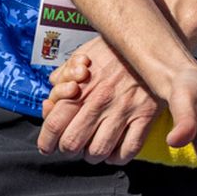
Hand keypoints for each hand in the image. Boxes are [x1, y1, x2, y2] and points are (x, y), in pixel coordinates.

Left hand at [37, 38, 159, 164]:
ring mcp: (124, 109)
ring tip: (95, 148)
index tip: (49, 146)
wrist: (150, 39)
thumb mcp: (81, 56)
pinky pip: (129, 149)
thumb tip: (49, 105)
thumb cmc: (114, 49)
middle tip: (74, 146)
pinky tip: (116, 149)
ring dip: (93, 155)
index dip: (46, 142)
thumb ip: (61, 80)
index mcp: (81, 88)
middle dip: (69, 150)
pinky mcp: (146, 115)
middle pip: (72, 144)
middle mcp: (100, 101)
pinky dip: (119, 156)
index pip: (53, 125)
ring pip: (99, 151)